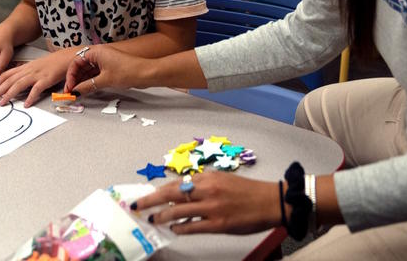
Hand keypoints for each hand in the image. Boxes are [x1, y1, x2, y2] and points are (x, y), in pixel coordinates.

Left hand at [0, 49, 71, 106]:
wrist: (67, 58)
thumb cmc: (54, 63)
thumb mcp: (36, 66)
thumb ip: (26, 73)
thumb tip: (17, 83)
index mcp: (26, 67)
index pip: (7, 74)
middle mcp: (29, 70)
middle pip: (9, 80)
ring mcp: (37, 75)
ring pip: (19, 84)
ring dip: (8, 94)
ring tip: (2, 103)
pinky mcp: (47, 80)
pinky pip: (36, 89)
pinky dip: (30, 97)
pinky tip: (26, 104)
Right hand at [64, 45, 147, 93]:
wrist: (146, 73)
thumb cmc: (128, 71)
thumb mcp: (105, 80)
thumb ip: (87, 86)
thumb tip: (76, 92)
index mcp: (96, 51)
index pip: (76, 62)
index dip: (71, 75)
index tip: (69, 87)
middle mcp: (99, 54)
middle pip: (81, 66)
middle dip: (75, 79)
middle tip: (71, 92)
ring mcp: (105, 61)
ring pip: (88, 71)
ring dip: (82, 81)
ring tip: (77, 93)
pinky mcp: (110, 68)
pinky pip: (95, 74)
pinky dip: (90, 81)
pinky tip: (86, 89)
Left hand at [132, 173, 282, 234]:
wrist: (269, 201)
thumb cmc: (246, 191)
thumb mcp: (222, 179)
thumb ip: (203, 184)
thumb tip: (183, 191)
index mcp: (208, 177)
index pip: (176, 183)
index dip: (158, 190)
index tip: (146, 195)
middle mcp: (207, 189)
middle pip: (172, 194)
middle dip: (151, 200)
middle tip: (137, 206)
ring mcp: (212, 207)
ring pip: (178, 211)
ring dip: (162, 216)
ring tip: (152, 220)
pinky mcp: (218, 224)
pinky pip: (193, 227)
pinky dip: (180, 228)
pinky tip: (173, 229)